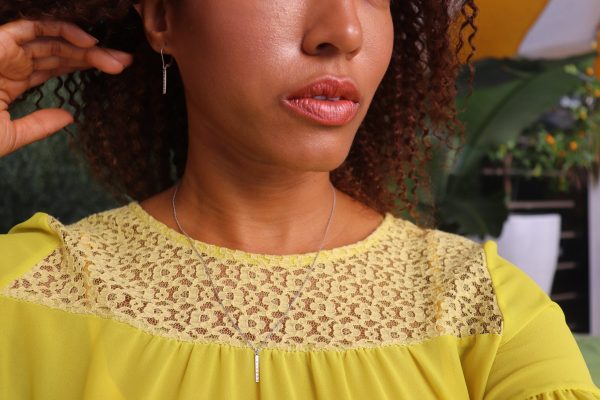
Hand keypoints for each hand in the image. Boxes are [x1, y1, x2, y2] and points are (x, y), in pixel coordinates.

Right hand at [0, 19, 132, 156]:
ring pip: (52, 41)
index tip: (114, 72)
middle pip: (60, 54)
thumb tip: (69, 117)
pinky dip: (62, 31)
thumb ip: (39, 125)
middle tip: (125, 62)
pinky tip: (89, 43)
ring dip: (86, 47)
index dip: (84, 67)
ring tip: (116, 58)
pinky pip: (33, 28)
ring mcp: (4, 51)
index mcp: (11, 82)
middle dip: (94, 57)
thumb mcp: (10, 136)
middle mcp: (10, 63)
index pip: (55, 69)